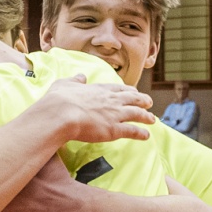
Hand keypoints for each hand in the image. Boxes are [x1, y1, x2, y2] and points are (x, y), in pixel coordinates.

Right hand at [28, 75, 153, 143]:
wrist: (60, 114)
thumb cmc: (58, 100)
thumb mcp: (65, 84)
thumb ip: (75, 80)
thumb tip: (80, 76)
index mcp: (99, 89)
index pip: (118, 89)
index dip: (128, 91)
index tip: (134, 92)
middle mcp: (111, 100)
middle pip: (133, 99)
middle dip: (142, 100)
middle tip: (149, 102)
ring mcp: (114, 114)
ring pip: (136, 114)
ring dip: (146, 116)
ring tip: (153, 119)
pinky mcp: (114, 129)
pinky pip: (132, 131)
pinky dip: (141, 133)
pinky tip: (146, 136)